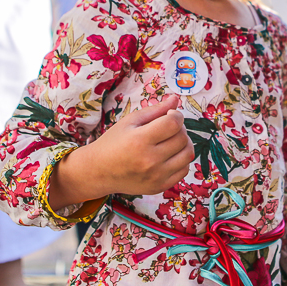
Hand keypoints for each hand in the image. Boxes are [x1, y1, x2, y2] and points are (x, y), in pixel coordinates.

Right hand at [48, 95, 193, 207]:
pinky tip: (170, 154)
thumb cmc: (113, 143)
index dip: (176, 115)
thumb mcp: (130, 121)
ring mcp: (156, 176)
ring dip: (184, 143)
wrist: (99, 172)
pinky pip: (184, 170)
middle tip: (169, 127)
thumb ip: (155, 110)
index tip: (169, 115)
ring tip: (171, 140)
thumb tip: (175, 99)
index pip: (174, 123)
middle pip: (182, 138)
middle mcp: (149, 160)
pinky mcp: (159, 187)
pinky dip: (181, 159)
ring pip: (188, 154)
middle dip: (179, 128)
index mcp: (140, 140)